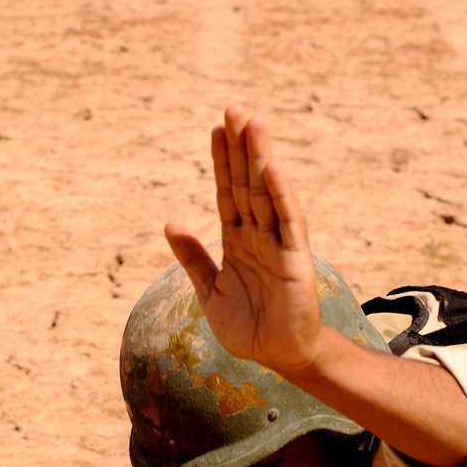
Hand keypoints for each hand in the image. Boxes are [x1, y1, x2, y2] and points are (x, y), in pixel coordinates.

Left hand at [164, 105, 323, 375]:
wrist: (280, 357)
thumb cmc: (249, 326)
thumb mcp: (209, 290)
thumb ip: (193, 257)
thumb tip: (171, 222)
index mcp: (238, 241)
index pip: (228, 192)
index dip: (222, 161)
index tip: (216, 128)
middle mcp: (259, 236)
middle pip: (247, 183)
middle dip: (240, 147)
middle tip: (233, 109)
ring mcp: (279, 244)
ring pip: (267, 193)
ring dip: (260, 158)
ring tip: (252, 122)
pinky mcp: (296, 259)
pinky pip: (288, 221)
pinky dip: (279, 194)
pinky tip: (271, 168)